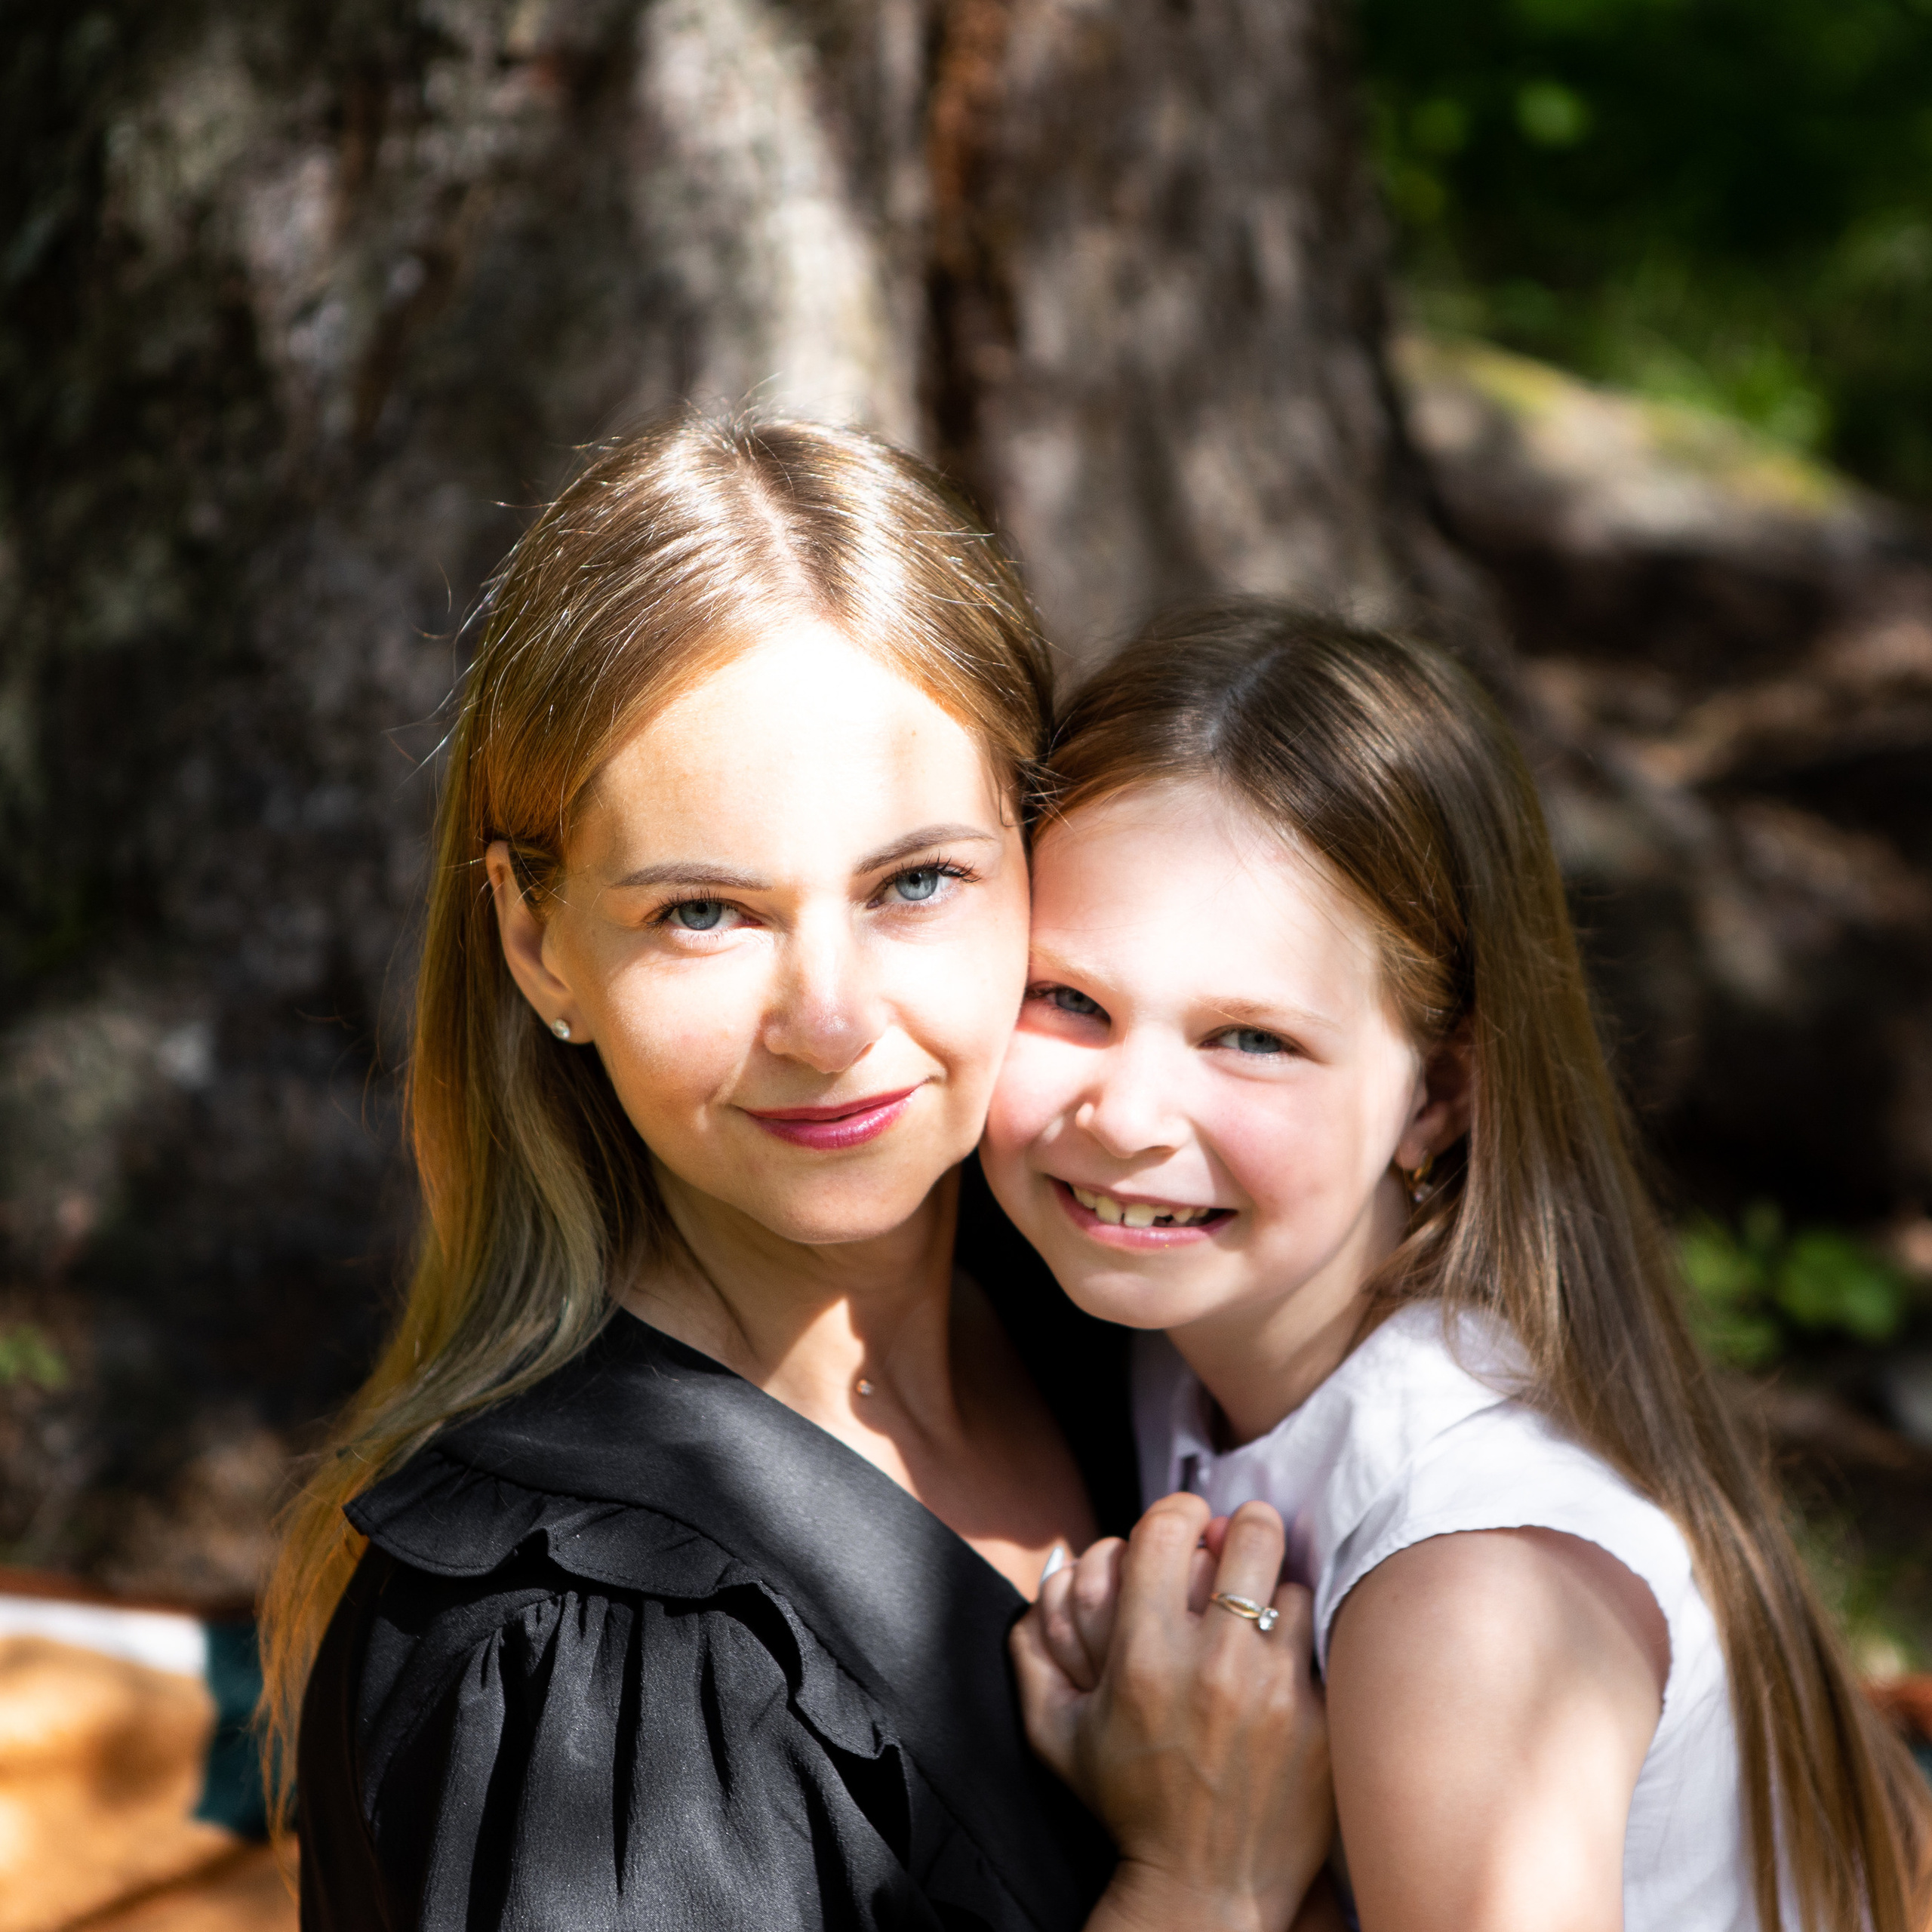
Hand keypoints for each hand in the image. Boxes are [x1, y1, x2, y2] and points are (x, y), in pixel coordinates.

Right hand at [1013, 1495, 1332, 1931]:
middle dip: (1242, 1525)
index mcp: (1145, 1656)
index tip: (1186, 1521)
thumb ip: (1032, 1647)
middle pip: (1248, 1534)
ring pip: (1292, 1586)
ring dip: (1273, 1590)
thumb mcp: (1054, 1732)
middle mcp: (1214, 1664)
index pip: (1169, 1529)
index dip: (1177, 1510)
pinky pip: (1323, 1645)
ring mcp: (1275, 1692)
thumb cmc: (1126, 1805)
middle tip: (1237, 1537)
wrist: (1203, 1887)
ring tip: (1259, 1611)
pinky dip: (1301, 1644)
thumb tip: (1055, 1566)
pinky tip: (1282, 1661)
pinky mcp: (1321, 1723)